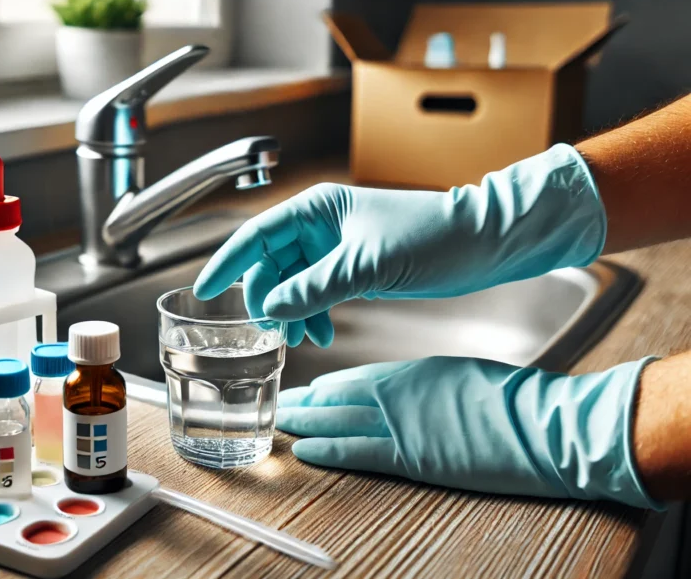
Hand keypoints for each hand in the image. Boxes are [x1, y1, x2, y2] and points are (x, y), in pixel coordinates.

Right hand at [193, 144, 606, 346]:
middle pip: (272, 263)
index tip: (204, 288)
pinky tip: (324, 330)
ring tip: (306, 336)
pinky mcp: (356, 266)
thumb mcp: (366, 265)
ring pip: (294, 281)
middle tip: (272, 329)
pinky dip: (315, 312)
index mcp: (317, 208)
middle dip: (269, 297)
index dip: (227, 261)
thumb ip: (313, 288)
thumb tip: (270, 310)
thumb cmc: (435, 235)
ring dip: (294, 310)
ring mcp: (337, 246)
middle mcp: (321, 224)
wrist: (487, 241)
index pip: (257, 234)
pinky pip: (318, 291)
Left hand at [276, 356, 662, 508]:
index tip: (308, 392)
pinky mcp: (411, 455)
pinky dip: (327, 450)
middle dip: (307, 402)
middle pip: (337, 397)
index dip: (326, 388)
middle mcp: (398, 392)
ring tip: (281, 423)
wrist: (545, 423)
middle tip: (282, 404)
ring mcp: (402, 423)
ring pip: (337, 421)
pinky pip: (357, 451)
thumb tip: (413, 391)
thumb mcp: (463, 376)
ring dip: (305, 423)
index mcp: (413, 370)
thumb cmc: (516, 401)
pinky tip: (304, 450)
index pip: (355, 377)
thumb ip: (429, 383)